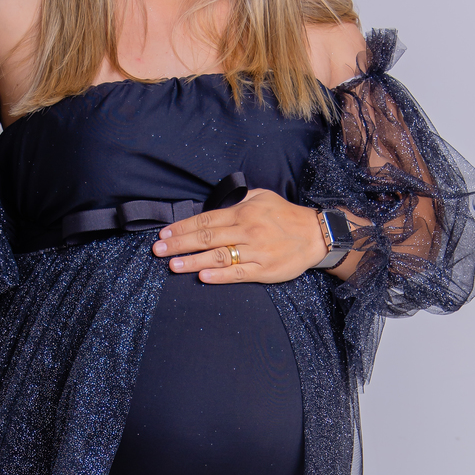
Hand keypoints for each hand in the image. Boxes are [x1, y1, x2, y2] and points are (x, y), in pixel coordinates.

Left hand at [152, 189, 327, 283]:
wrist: (316, 235)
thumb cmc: (285, 215)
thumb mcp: (262, 197)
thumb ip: (238, 200)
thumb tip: (213, 204)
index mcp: (243, 212)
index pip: (206, 219)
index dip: (183, 227)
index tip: (164, 233)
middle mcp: (247, 230)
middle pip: (207, 237)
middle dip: (180, 243)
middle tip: (158, 250)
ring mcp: (255, 251)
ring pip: (219, 256)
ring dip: (193, 261)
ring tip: (173, 265)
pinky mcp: (264, 270)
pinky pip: (238, 273)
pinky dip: (220, 275)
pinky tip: (203, 277)